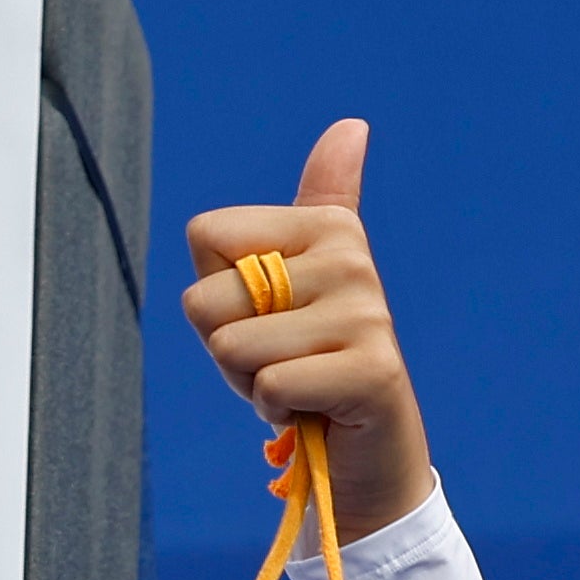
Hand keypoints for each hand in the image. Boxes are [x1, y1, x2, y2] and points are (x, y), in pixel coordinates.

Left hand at [182, 119, 434, 541]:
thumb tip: (352, 124)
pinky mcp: (373, 371)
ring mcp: (367, 313)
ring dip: (250, 382)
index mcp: (326, 226)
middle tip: (279, 361)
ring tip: (297, 384)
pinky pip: (270, 383)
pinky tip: (311, 409)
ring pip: (232, 344)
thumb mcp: (279, 286)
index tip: (263, 317)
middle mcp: (352, 258)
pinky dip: (276, 410)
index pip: (206, 234)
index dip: (214, 291)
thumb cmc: (304, 367)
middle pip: (207, 294)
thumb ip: (311, 206)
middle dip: (226, 346)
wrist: (360, 455)